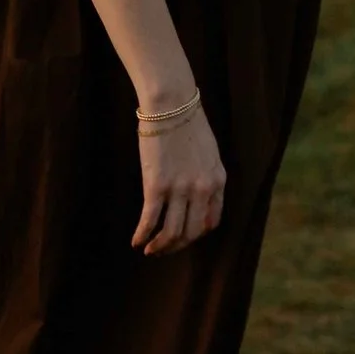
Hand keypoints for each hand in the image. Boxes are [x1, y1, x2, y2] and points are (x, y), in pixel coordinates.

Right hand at [134, 105, 225, 255]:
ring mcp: (180, 189)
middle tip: (163, 249)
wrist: (171, 103)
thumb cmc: (186, 122)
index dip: (197, 234)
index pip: (212, 221)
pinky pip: (150, 221)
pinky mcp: (157, 186)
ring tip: (149, 250)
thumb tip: (196, 196)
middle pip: (192, 232)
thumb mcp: (208, 152)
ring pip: (172, 233)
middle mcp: (202, 189)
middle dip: (177, 246)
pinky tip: (136, 241)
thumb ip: (207, 176)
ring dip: (160, 247)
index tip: (184, 237)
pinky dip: (143, 235)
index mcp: (218, 180)